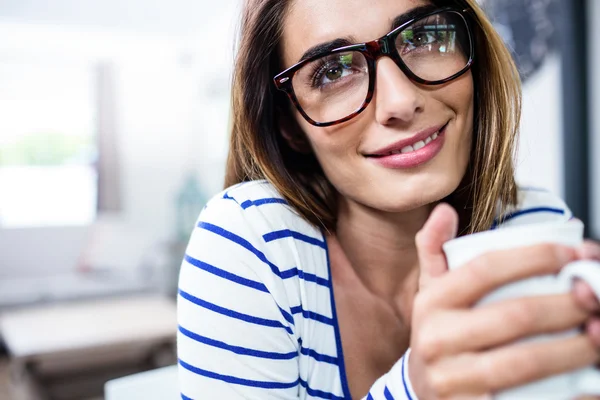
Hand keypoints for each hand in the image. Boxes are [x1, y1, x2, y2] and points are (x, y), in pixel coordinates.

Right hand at [408, 204, 599, 398]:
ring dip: (575, 347)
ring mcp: (453, 380)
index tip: (571, 252)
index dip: (532, 257)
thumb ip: (434, 250)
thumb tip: (445, 211)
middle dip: (566, 304)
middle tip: (595, 295)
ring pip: (525, 361)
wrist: (422, 394)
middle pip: (514, 315)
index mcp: (430, 303)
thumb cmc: (441, 336)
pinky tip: (589, 383)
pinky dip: (567, 393)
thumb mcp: (430, 292)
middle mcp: (436, 340)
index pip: (483, 269)